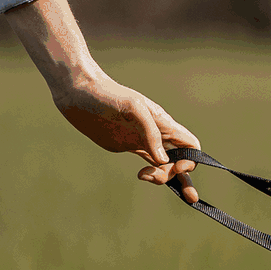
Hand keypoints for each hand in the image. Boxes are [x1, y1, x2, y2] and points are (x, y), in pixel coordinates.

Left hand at [2, 0, 202, 202]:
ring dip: (165, 177)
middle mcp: (156, 133)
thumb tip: (163, 160)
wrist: (80, 93)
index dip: (189, 160)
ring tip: (144, 177)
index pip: (190, 145)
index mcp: (162, 122)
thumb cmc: (107, 95)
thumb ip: (150, 132)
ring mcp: (142, 140)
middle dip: (174, 174)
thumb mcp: (132, 108)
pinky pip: (149, 162)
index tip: (174, 166)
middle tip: (154, 176)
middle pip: (179, 159)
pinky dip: (153, 173)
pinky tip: (144, 177)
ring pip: (165, 164)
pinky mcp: (128, 146)